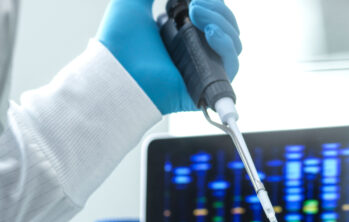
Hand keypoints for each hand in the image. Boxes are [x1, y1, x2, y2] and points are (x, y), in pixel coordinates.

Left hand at [97, 0, 241, 113]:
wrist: (115, 70)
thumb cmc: (119, 42)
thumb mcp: (133, 2)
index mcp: (182, 32)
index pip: (212, 14)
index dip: (211, 2)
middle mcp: (196, 49)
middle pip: (226, 25)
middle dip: (217, 7)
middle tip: (196, 1)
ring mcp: (203, 67)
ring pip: (232, 42)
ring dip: (222, 20)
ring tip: (197, 12)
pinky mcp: (207, 86)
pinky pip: (231, 64)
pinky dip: (226, 44)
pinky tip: (211, 32)